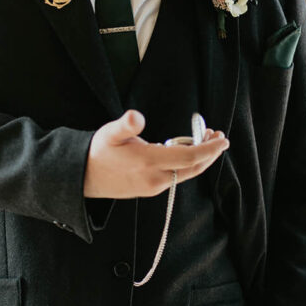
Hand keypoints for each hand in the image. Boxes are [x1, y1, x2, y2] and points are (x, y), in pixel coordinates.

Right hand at [84, 109, 228, 198]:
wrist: (83, 178)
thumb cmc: (97, 152)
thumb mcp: (109, 133)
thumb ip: (125, 125)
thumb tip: (137, 117)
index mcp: (148, 162)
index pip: (189, 158)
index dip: (209, 149)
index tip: (222, 138)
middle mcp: (155, 178)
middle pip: (193, 168)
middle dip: (210, 153)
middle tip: (218, 135)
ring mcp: (153, 186)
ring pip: (186, 173)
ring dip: (199, 158)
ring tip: (205, 139)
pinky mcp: (150, 189)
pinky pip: (176, 176)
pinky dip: (186, 164)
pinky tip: (184, 150)